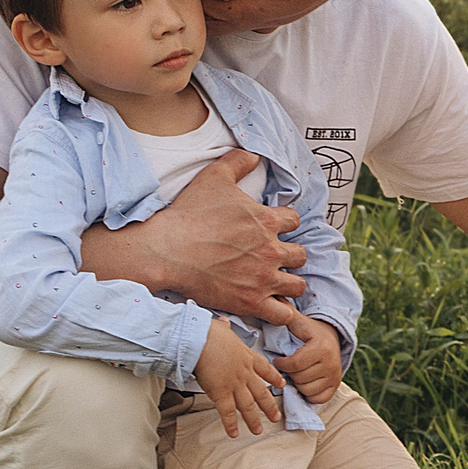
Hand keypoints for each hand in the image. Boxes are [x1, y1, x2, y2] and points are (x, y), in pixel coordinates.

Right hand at [84, 151, 308, 323]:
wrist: (167, 250)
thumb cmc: (189, 214)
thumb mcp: (213, 177)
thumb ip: (237, 161)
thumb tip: (254, 155)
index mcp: (267, 220)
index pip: (294, 221)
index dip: (284, 224)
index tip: (272, 229)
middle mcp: (271, 250)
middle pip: (300, 255)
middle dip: (289, 255)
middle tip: (273, 258)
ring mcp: (263, 278)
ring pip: (297, 285)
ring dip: (289, 282)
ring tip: (275, 282)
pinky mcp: (251, 302)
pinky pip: (283, 313)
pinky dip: (281, 311)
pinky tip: (271, 306)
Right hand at [193, 323, 285, 438]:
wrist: (200, 341)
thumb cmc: (209, 333)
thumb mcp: (222, 328)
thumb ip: (225, 328)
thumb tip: (224, 323)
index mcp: (247, 357)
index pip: (265, 369)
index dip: (274, 378)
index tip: (281, 385)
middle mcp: (244, 373)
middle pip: (261, 393)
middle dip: (269, 406)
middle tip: (275, 417)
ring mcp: (235, 384)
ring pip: (248, 406)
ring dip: (253, 420)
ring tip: (258, 430)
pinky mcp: (221, 393)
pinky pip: (227, 413)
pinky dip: (231, 424)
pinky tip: (233, 433)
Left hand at [274, 313, 342, 405]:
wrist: (333, 338)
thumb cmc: (311, 331)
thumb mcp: (299, 322)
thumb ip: (286, 314)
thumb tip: (274, 298)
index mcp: (321, 348)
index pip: (295, 364)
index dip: (282, 364)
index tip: (278, 360)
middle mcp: (331, 363)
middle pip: (299, 378)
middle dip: (290, 373)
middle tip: (289, 366)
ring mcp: (335, 376)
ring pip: (306, 390)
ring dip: (298, 383)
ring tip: (297, 372)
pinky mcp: (336, 386)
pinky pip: (317, 398)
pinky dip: (309, 393)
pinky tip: (306, 381)